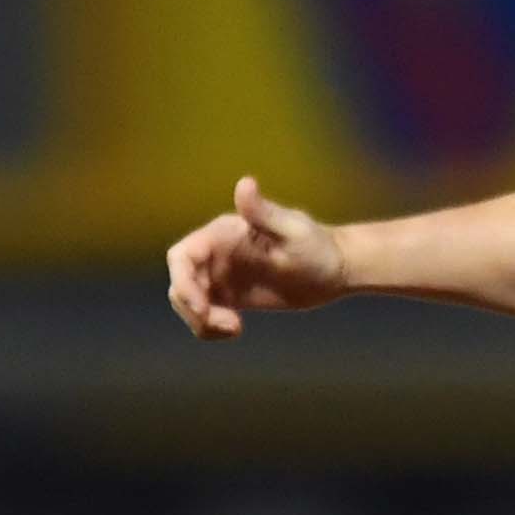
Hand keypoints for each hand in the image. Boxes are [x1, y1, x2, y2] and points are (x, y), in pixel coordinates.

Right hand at [165, 177, 348, 339]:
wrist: (334, 269)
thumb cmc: (316, 245)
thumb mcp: (292, 230)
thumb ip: (263, 212)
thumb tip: (245, 184)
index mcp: (221, 235)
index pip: (182, 257)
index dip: (183, 282)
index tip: (202, 308)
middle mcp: (214, 254)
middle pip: (180, 283)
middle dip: (190, 307)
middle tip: (227, 324)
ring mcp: (220, 276)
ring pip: (188, 302)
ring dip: (201, 322)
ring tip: (235, 328)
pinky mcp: (230, 297)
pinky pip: (206, 315)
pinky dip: (211, 328)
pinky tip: (236, 330)